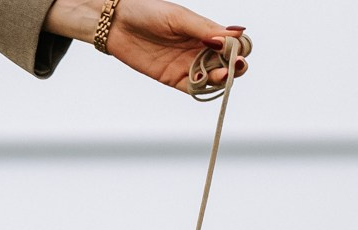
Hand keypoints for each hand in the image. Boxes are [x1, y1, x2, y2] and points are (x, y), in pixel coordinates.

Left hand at [47, 0, 249, 94]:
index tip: (238, 49)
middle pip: (227, 64)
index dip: (240, 48)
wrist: (116, 23)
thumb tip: (236, 35)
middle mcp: (200, 50)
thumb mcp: (179, 18)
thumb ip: (205, 29)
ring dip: (221, 78)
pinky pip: (193, 88)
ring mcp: (187, 65)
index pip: (233, 44)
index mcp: (205, 32)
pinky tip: (206, 81)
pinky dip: (202, 87)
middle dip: (236, 67)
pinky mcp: (173, 78)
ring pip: (213, 78)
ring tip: (221, 73)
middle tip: (237, 65)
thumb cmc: (147, 12)